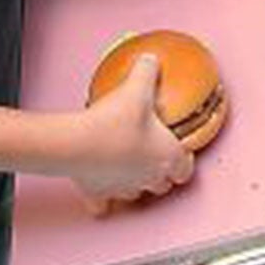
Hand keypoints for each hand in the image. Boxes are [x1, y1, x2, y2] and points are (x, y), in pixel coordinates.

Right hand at [69, 53, 194, 211]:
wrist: (78, 143)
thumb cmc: (114, 121)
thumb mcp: (138, 86)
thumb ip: (148, 70)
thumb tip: (151, 59)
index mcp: (167, 156)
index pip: (186, 169)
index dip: (184, 161)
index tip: (181, 153)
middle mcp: (149, 178)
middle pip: (163, 184)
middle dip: (162, 173)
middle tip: (154, 156)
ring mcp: (123, 189)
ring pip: (136, 194)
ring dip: (135, 183)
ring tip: (128, 167)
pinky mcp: (98, 195)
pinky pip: (103, 205)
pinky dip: (102, 200)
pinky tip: (98, 189)